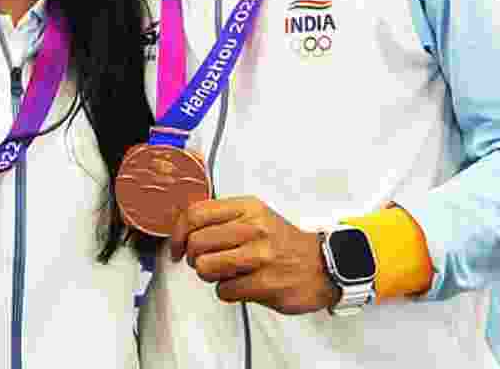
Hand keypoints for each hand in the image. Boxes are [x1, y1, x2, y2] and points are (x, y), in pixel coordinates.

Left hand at [169, 196, 339, 314]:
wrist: (323, 265)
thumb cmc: (283, 243)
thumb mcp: (255, 216)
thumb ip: (222, 218)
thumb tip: (183, 226)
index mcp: (248, 208)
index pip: (195, 214)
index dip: (177, 233)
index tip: (176, 247)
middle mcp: (254, 228)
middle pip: (196, 243)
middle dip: (194, 258)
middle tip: (206, 262)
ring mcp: (260, 256)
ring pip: (205, 268)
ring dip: (210, 275)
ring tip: (226, 273)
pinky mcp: (265, 283)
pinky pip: (224, 291)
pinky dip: (228, 292)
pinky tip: (243, 285)